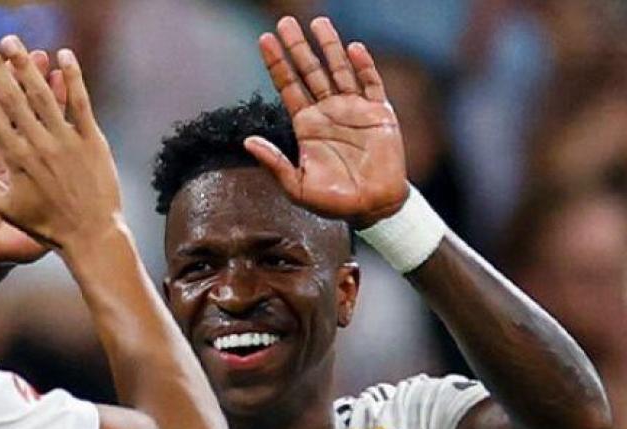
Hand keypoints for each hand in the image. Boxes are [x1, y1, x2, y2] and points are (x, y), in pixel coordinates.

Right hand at [0, 36, 123, 252]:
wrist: (91, 238)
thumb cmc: (46, 227)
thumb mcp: (7, 209)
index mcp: (17, 160)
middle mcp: (40, 145)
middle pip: (13, 97)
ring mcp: (67, 140)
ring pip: (43, 94)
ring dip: (27, 64)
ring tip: (13, 41)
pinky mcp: (91, 140)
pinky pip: (80, 103)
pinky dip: (72, 78)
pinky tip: (63, 56)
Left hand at [249, 17, 409, 228]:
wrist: (373, 208)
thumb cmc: (333, 202)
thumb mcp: (297, 186)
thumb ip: (274, 162)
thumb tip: (247, 141)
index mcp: (306, 125)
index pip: (288, 86)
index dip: (277, 63)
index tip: (264, 39)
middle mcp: (328, 111)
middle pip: (310, 70)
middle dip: (298, 46)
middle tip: (285, 22)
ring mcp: (354, 108)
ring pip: (339, 69)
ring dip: (329, 46)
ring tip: (319, 22)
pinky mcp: (379, 112)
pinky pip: (371, 83)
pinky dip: (363, 66)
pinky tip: (353, 48)